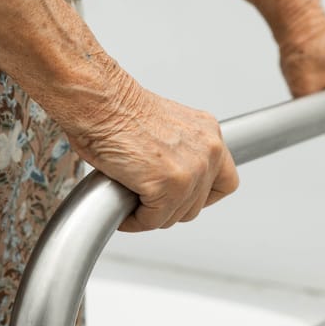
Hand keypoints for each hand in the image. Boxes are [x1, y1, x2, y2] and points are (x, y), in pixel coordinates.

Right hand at [65, 77, 238, 232]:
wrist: (100, 103)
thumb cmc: (118, 110)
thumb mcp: (165, 127)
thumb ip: (180, 151)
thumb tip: (170, 177)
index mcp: (208, 133)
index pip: (225, 182)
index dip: (201, 196)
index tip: (182, 198)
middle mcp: (208, 150)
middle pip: (197, 204)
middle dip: (169, 208)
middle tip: (146, 202)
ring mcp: (191, 170)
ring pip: (175, 216)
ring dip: (150, 215)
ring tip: (132, 203)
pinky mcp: (168, 185)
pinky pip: (152, 220)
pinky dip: (135, 222)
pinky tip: (124, 212)